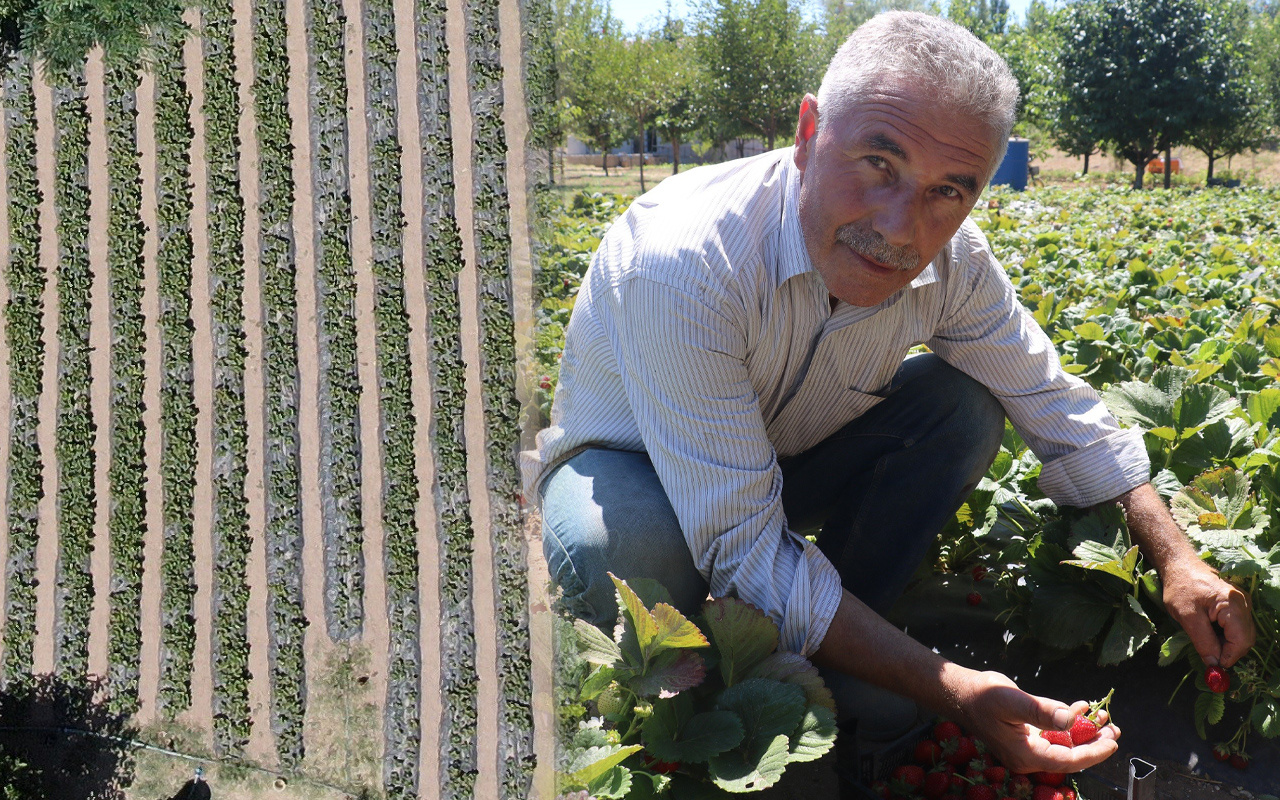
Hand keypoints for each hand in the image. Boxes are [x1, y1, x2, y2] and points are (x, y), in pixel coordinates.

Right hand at [951, 670, 1119, 774]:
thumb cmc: (982, 696)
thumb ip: (1041, 711)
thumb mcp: (1012, 701)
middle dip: (1094, 743)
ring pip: (1064, 744)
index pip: (1067, 760)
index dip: (1093, 753)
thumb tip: (1070, 720)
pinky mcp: (1027, 737)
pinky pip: (1054, 735)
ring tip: (1104, 719)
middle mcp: (1028, 756)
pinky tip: (1080, 709)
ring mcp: (1028, 747)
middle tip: (1114, 729)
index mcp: (1024, 754)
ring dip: (1085, 731)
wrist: (960, 692)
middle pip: (1070, 756)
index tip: (1112, 742)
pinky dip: (1069, 723)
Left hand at [1162, 556, 1254, 667]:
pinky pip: (1237, 626)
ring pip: (1242, 634)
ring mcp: (1242, 603)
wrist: (1179, 564)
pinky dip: (1226, 635)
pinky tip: (1209, 632)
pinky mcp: (1237, 604)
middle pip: (1245, 638)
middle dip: (1229, 652)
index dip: (1229, 656)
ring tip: (1205, 641)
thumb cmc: (1180, 587)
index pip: (1241, 640)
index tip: (1214, 666)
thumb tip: (1214, 663)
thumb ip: (1203, 641)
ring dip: (1226, 644)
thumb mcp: (1186, 616)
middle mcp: (1243, 603)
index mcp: (1232, 604)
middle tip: (1209, 657)